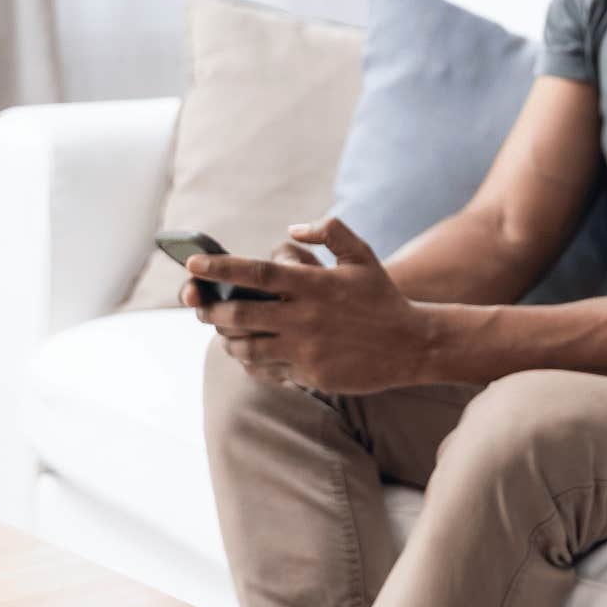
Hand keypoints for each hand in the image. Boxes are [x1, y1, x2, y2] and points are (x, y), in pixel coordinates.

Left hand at [183, 217, 435, 394]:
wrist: (412, 344)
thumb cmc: (382, 297)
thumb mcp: (363, 255)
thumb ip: (330, 232)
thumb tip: (289, 231)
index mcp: (315, 285)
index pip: (256, 273)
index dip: (220, 268)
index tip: (193, 264)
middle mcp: (305, 317)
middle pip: (239, 314)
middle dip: (211, 309)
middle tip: (200, 303)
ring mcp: (306, 349)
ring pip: (246, 347)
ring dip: (228, 338)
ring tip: (224, 330)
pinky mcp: (310, 375)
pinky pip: (266, 370)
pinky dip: (251, 362)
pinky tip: (251, 353)